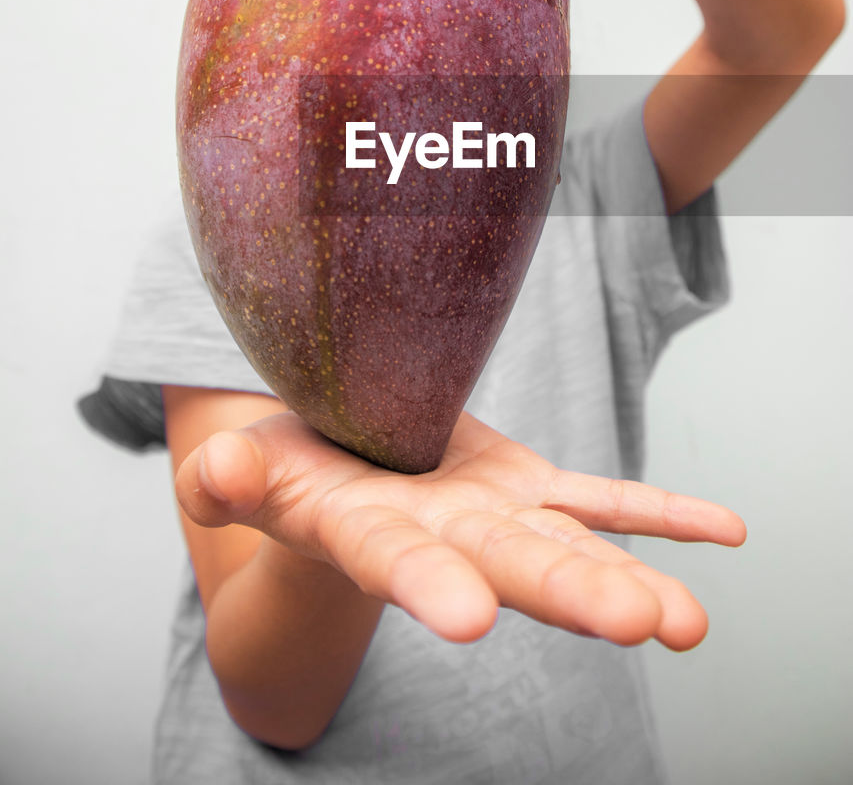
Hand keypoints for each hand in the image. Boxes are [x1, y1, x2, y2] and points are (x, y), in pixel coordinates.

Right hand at [176, 408, 745, 650]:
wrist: (339, 476)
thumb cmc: (286, 475)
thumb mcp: (246, 469)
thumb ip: (227, 479)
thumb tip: (213, 474)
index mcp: (369, 535)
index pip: (397, 562)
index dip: (427, 585)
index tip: (467, 617)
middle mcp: (447, 539)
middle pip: (513, 566)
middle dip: (571, 594)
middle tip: (638, 623)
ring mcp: (495, 515)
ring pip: (569, 546)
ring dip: (632, 578)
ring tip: (689, 621)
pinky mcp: (526, 487)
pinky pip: (601, 499)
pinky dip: (660, 514)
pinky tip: (725, 535)